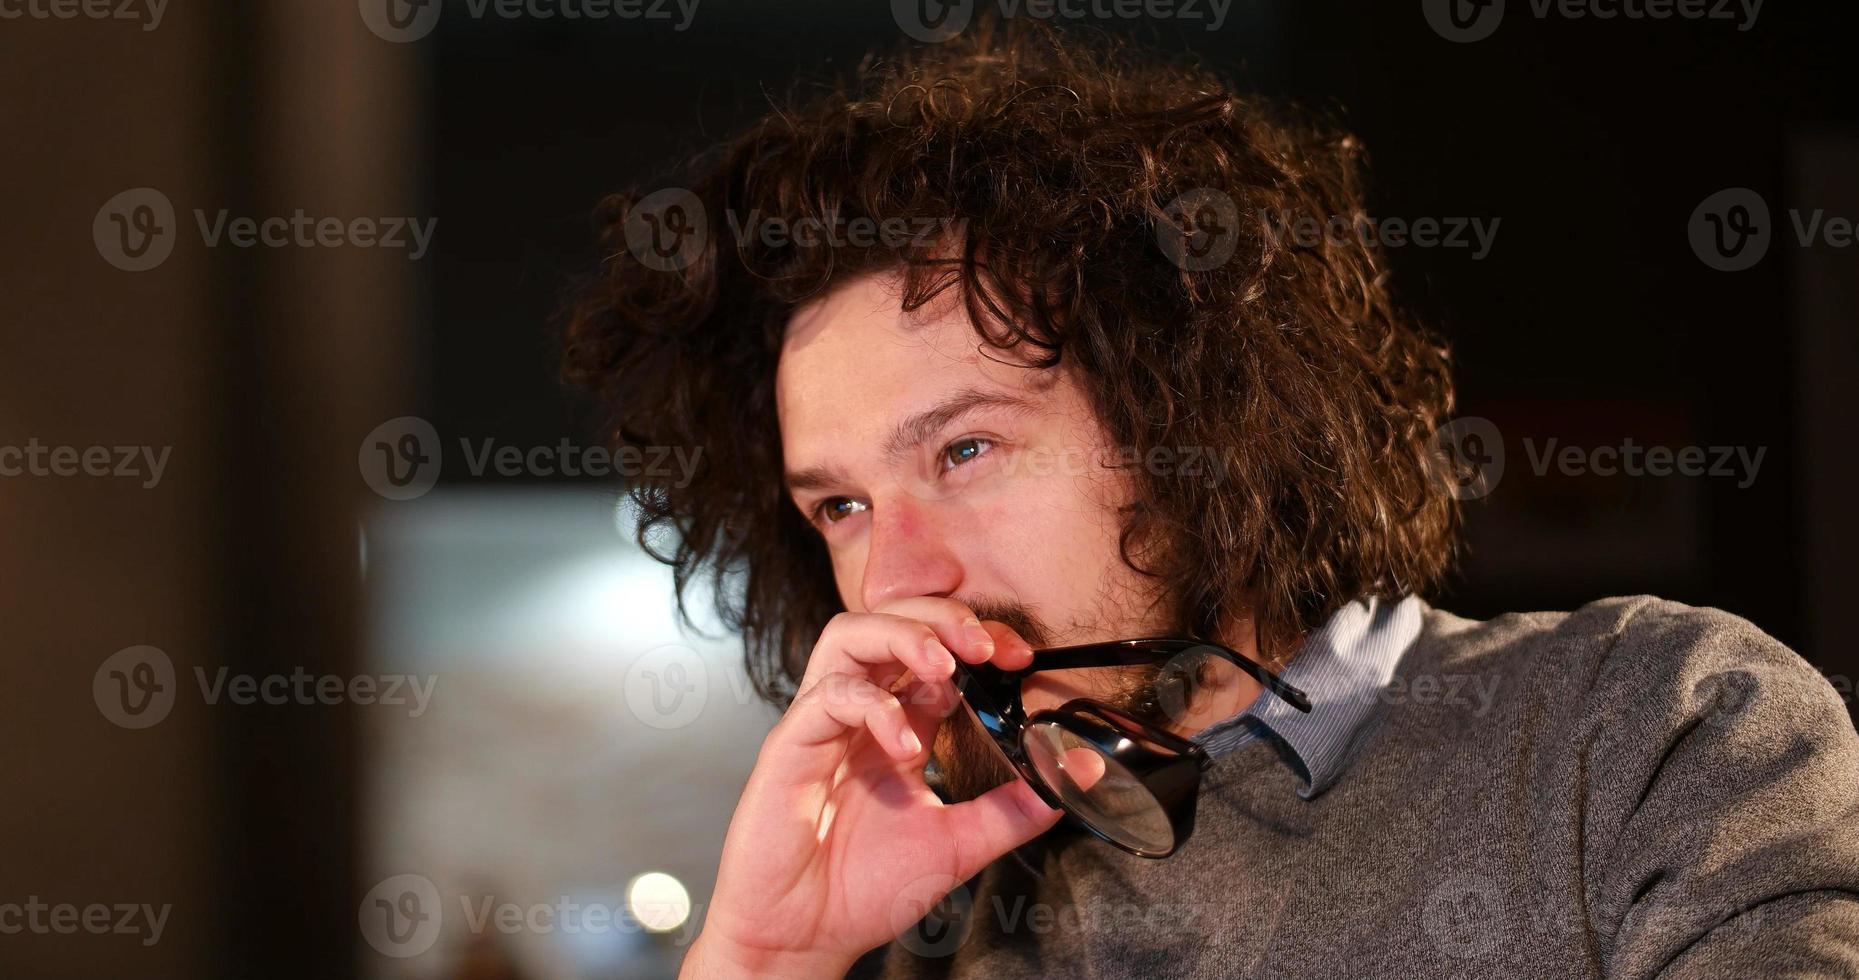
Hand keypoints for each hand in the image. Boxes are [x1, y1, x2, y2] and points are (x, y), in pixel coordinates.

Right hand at [679, 598, 1060, 978]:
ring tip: (944, 666)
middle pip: (890, 621)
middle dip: (942, 619)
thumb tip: (1073, 775)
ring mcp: (822, 725)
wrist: (803, 937)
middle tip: (985, 647)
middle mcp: (858, 715)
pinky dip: (874, 706)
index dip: (975, 640)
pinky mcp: (790, 746)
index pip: (934, 652)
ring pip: (849, 635)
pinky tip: (905, 744)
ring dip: (903, 635)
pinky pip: (828, 696)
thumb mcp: (959, 844)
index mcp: (896, 727)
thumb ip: (1013, 808)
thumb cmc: (863, 890)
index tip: (1018, 658)